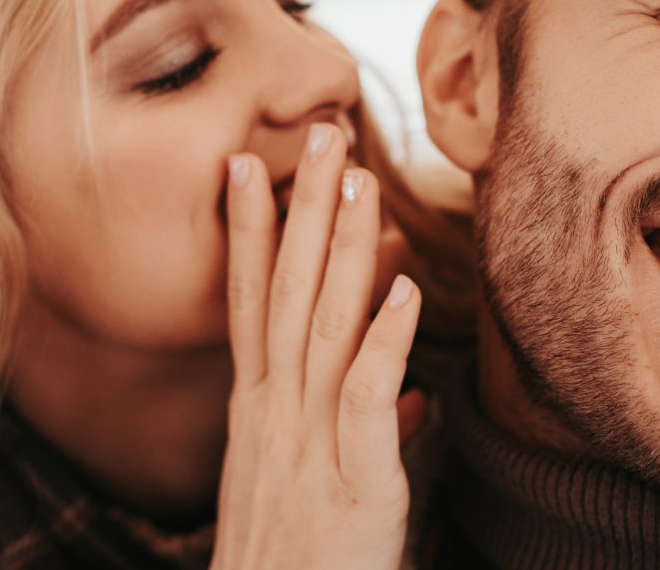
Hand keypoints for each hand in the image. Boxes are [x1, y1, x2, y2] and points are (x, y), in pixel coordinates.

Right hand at [210, 123, 419, 569]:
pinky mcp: (351, 483)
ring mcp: (306, 445)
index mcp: (260, 414)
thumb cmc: (300, 566)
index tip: (246, 166)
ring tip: (359, 180)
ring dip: (342, 251)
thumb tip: (413, 393)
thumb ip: (364, 431)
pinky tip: (403, 287)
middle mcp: (273, 417)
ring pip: (321, 327)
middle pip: (287, 294)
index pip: (251, 304)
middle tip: (320, 132)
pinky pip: (364, 397)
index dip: (251, 233)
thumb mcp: (318, 491)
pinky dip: (382, 339)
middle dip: (302, 210)